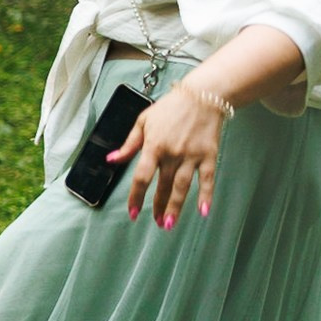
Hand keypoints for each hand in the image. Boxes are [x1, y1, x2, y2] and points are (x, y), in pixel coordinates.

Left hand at [111, 81, 229, 226]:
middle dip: (157, 207)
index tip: (133, 213)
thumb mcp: (143, 121)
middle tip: (156, 224)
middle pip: (163, 186)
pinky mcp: (209, 155)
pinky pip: (208, 179)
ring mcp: (192, 155)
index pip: (142, 177)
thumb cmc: (170, 108)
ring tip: (169, 224)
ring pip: (182, 187)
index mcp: (153, 146)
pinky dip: (207, 195)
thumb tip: (111, 159)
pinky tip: (204, 212)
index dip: (136, 197)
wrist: (202, 96)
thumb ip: (129, 144)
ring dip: (176, 207)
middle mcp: (172, 154)